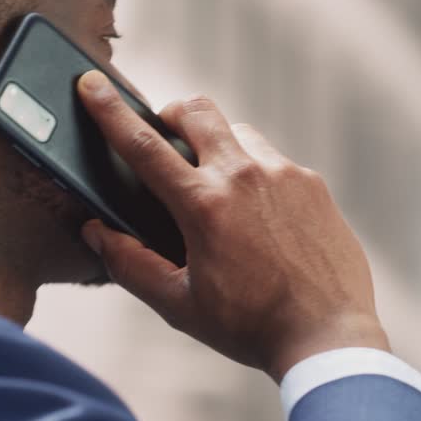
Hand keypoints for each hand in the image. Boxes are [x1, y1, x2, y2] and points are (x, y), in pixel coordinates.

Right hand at [77, 70, 388, 381]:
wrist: (328, 337)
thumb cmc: (251, 327)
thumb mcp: (179, 305)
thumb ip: (131, 266)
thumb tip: (96, 233)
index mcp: (204, 205)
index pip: (144, 145)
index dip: (111, 111)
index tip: (92, 83)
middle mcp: (244, 176)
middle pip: (197, 111)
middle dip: (170, 114)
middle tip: (162, 136)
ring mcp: (285, 175)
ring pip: (239, 132)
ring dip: (217, 145)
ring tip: (214, 185)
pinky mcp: (314, 185)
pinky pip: (275, 161)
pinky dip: (255, 173)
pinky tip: (258, 214)